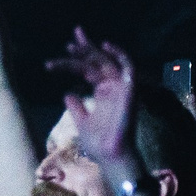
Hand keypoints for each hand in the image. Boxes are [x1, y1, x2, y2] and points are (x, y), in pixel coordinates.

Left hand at [49, 28, 139, 176]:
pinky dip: (120, 54)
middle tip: (71, 39)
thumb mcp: (82, 121)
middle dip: (85, 48)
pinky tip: (105, 45)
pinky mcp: (130, 89)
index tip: (65, 49)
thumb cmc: (99, 143)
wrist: (110, 156)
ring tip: (74, 44)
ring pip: (107, 62)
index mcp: (103, 92)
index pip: (90, 69)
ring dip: (93, 51)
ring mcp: (121, 87)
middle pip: (98, 62)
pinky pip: (129, 66)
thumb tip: (67, 94)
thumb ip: (76, 107)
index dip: (79, 58)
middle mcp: (113, 87)